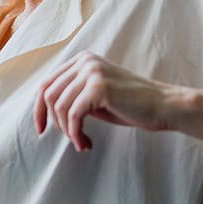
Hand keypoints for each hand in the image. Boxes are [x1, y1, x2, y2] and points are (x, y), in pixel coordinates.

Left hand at [33, 51, 176, 150]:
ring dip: (68, 131)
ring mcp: (92, 71)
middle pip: (48, 94)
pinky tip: (85, 143)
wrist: (163, 106)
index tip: (41, 129)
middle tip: (70, 139)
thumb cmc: (131, 105)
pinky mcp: (99, 86)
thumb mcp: (95, 97)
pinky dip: (76, 134)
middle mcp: (85, 61)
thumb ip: (73, 96)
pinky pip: (74, 115)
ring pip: (59, 107)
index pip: (46, 83)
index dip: (39, 109)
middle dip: (54, 122)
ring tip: (81, 142)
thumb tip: (44, 111)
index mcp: (82, 60)